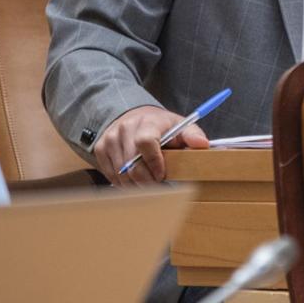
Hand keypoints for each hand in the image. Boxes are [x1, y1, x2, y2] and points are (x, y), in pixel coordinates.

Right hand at [93, 105, 209, 185]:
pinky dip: (123, 183)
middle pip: (132, 164)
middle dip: (146, 181)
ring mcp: (111, 138)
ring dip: (135, 185)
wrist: (134, 116)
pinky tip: (134, 180)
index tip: (162, 175)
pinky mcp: (101, 148)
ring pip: (121, 174)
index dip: (154, 162)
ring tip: (147, 185)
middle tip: (157, 188)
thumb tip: (203, 144)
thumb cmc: (160, 126)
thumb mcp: (179, 126)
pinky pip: (111, 175)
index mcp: (147, 122)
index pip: (146, 142)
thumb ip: (192, 135)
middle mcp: (126, 128)